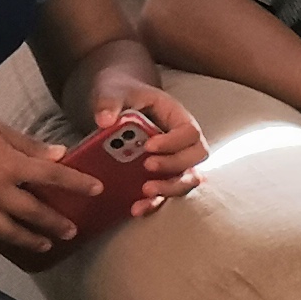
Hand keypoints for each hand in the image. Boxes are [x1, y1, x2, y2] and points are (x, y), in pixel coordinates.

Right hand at [0, 107, 99, 255]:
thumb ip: (28, 145)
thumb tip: (58, 155)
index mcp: (9, 166)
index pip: (52, 178)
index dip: (78, 184)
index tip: (97, 189)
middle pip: (33, 214)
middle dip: (56, 224)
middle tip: (72, 232)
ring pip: (7, 232)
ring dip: (28, 241)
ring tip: (43, 245)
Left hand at [99, 82, 208, 212]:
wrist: (117, 101)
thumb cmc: (122, 92)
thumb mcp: (114, 91)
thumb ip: (109, 102)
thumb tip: (104, 120)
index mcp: (178, 117)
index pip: (190, 133)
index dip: (173, 143)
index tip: (148, 146)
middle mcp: (181, 142)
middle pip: (195, 159)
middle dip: (174, 167)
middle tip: (147, 168)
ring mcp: (173, 160)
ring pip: (186, 180)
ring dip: (169, 189)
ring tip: (144, 193)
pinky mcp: (159, 176)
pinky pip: (166, 193)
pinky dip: (154, 203)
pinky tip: (135, 208)